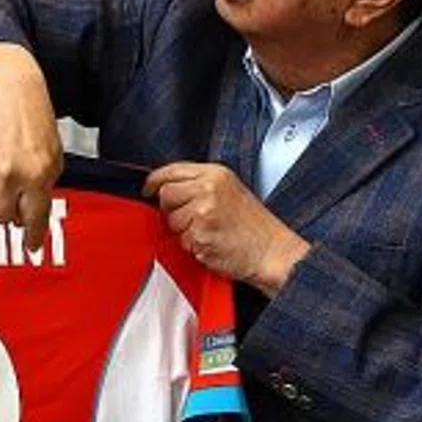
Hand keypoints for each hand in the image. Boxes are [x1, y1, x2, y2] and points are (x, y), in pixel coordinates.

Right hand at [0, 43, 62, 251]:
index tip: (30, 246)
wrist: (8, 87)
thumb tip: (34, 214)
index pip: (35, 218)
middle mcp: (13, 174)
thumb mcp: (51, 154)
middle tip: (8, 196)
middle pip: (1, 217)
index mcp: (40, 175)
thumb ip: (44, 184)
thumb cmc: (33, 118)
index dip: (31, 236)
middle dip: (4, 211)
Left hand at [143, 161, 309, 294]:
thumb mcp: (230, 191)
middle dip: (172, 209)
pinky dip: (192, 246)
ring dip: (183, 231)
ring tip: (209, 232)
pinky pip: (181, 240)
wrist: (272, 251)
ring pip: (171, 220)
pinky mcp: (200, 233)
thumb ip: (200, 184)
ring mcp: (203, 210)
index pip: (172, 170)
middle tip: (194, 219)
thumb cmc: (255, 227)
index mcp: (216, 174)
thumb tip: (167, 187)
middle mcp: (208, 188)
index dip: (155, 181)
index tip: (149, 189)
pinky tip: (211, 243)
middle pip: (166, 194)